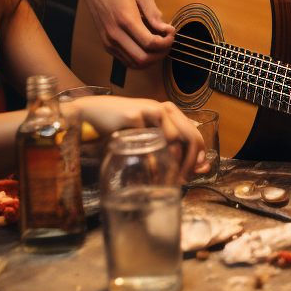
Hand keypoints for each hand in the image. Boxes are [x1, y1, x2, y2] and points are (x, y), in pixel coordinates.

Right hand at [65, 96, 204, 179]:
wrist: (91, 113)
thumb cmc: (120, 128)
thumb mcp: (146, 138)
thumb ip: (167, 149)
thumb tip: (193, 170)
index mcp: (170, 113)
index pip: (195, 135)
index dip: (199, 157)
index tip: (195, 175)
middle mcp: (163, 109)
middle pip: (191, 137)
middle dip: (191, 163)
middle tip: (183, 181)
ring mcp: (150, 110)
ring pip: (175, 138)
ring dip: (175, 162)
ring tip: (170, 179)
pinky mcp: (134, 115)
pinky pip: (150, 140)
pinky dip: (153, 160)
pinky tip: (151, 172)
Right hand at [83, 0, 174, 67]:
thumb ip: (154, 14)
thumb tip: (166, 30)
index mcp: (126, 19)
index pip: (150, 42)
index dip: (166, 42)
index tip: (171, 32)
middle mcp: (115, 34)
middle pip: (143, 58)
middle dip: (161, 53)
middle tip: (168, 41)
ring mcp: (109, 42)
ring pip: (135, 63)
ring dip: (152, 58)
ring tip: (160, 45)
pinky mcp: (107, 46)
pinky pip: (127, 61)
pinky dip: (141, 59)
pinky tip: (148, 47)